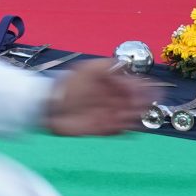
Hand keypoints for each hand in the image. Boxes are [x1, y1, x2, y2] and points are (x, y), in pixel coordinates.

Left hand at [41, 65, 158, 137]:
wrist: (49, 105)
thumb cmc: (68, 84)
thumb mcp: (87, 68)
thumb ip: (107, 65)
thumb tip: (127, 66)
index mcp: (114, 85)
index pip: (138, 86)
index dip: (145, 88)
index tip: (146, 89)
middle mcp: (115, 100)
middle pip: (140, 103)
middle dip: (142, 103)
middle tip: (137, 104)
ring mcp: (110, 115)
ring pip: (132, 118)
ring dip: (133, 116)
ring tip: (123, 113)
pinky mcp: (103, 129)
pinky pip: (120, 130)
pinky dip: (123, 128)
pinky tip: (118, 123)